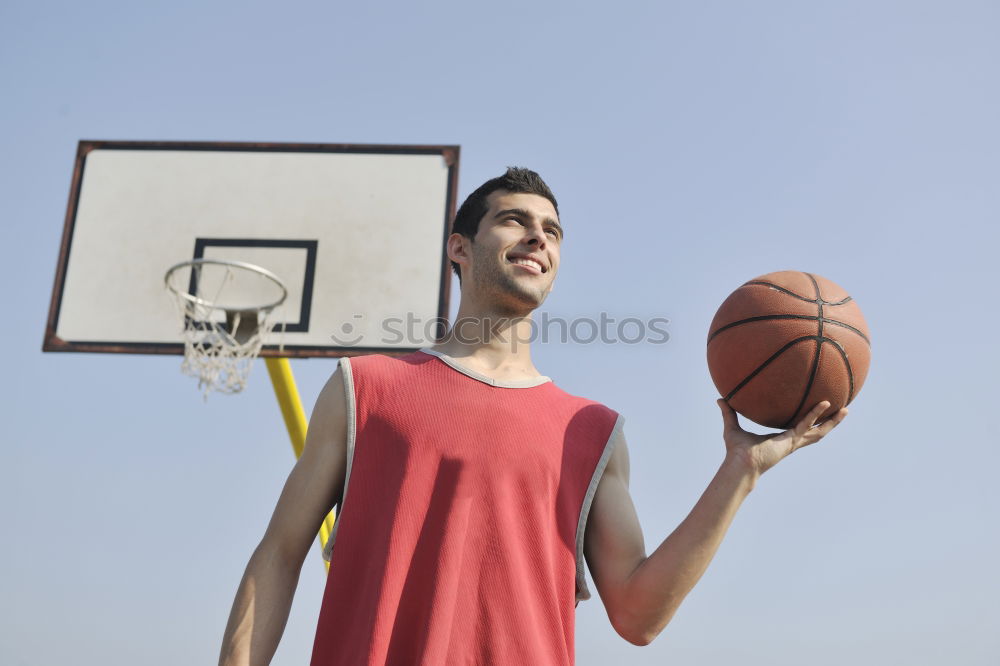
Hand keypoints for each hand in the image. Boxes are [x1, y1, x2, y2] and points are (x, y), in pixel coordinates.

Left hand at [717, 399, 847, 475]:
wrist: (739, 464)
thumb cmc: (736, 451)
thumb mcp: (732, 427)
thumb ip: (728, 413)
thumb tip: (720, 399)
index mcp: (781, 439)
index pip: (799, 429)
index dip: (809, 422)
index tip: (816, 413)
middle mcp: (790, 441)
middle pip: (816, 432)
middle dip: (829, 423)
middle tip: (842, 411)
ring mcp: (793, 442)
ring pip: (818, 431)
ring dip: (832, 421)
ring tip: (845, 409)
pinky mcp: (790, 441)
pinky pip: (806, 425)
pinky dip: (815, 414)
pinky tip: (823, 403)